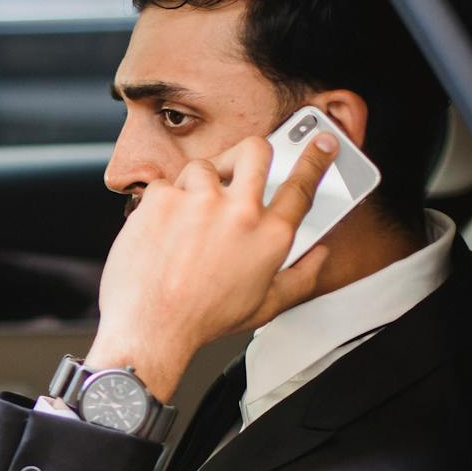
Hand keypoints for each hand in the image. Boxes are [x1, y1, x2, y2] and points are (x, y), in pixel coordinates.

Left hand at [89, 131, 338, 400]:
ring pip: (204, 167)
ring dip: (198, 187)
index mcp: (270, 236)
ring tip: (188, 221)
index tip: (320, 142)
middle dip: (251, 153)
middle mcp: (240, 211)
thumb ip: (301, 277)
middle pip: (256, 152)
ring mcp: (199, 200)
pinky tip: (161, 232)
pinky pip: (166, 185)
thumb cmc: (203, 319)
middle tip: (239, 169)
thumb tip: (319, 254)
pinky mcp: (162, 198)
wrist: (151, 328)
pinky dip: (163, 204)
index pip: (302, 185)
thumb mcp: (265, 306)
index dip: (315, 159)